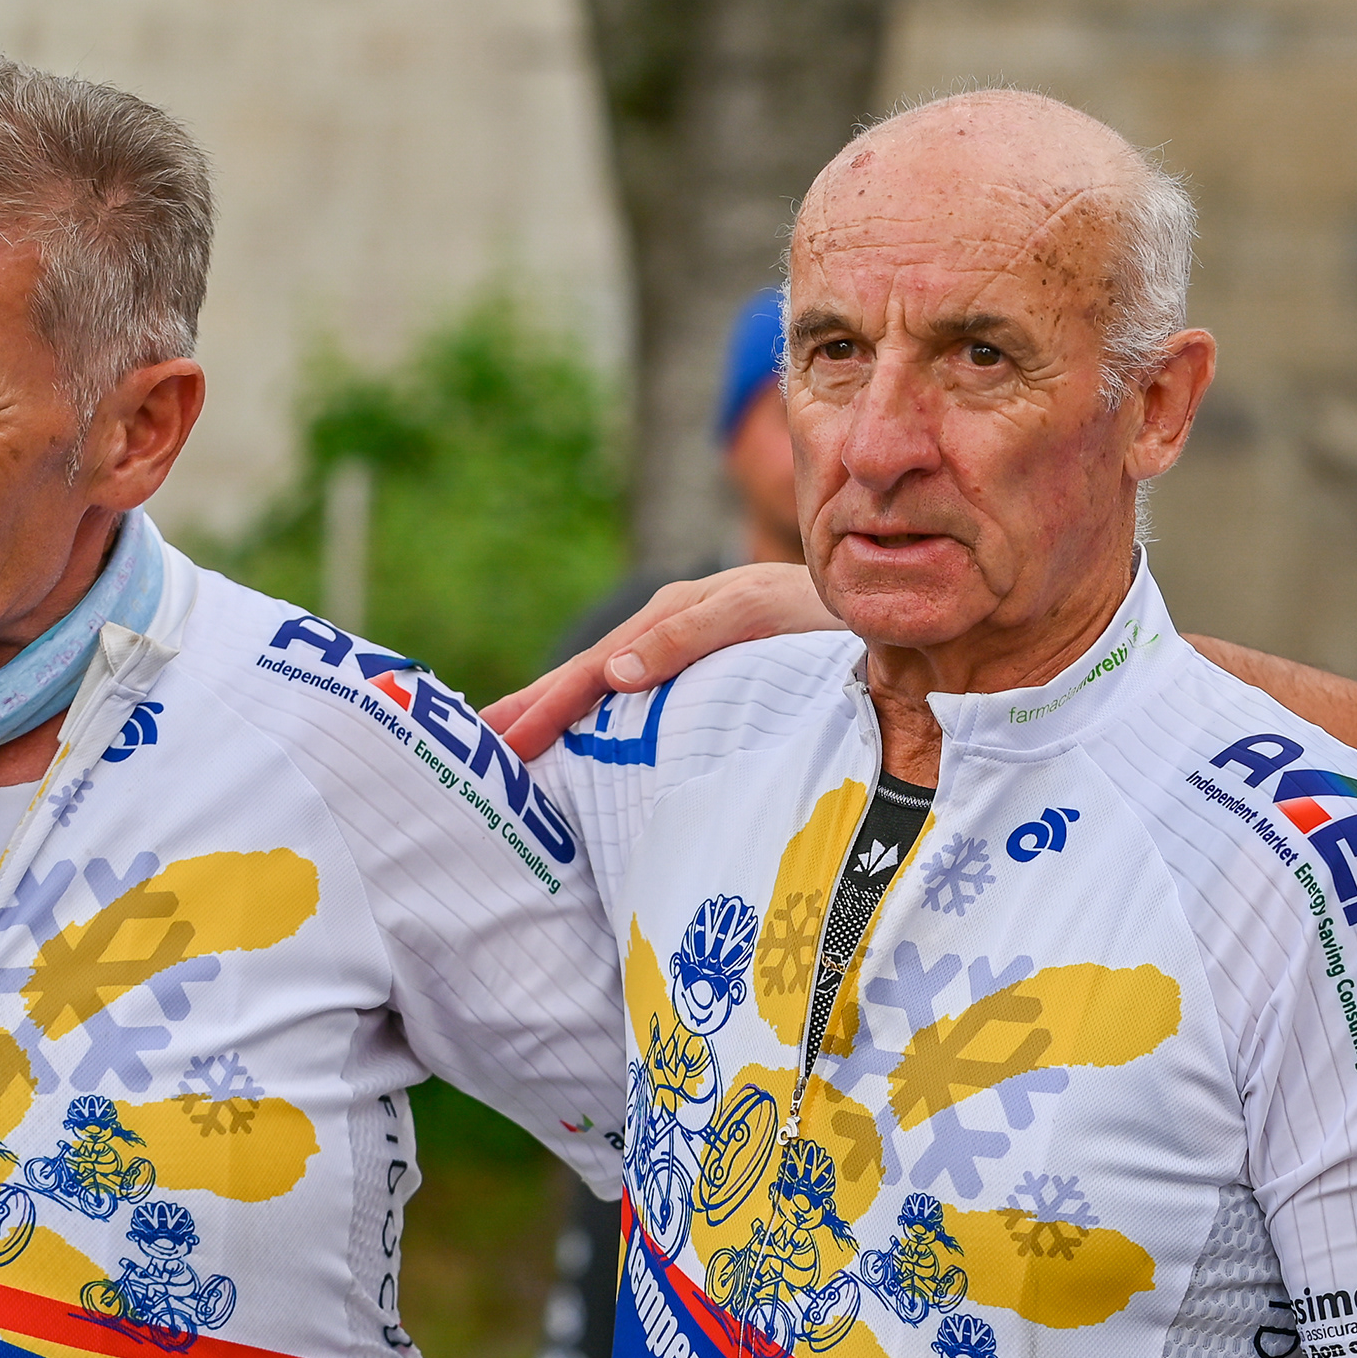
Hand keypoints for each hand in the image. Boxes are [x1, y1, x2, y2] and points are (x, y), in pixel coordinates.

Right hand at [488, 562, 838, 756]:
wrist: (872, 608)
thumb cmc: (816, 608)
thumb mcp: (752, 611)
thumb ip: (688, 637)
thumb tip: (612, 673)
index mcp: (670, 618)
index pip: (591, 670)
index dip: (545, 704)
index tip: (502, 740)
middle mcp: (668, 634)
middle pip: (587, 677)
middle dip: (534, 710)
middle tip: (483, 749)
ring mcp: (684, 654)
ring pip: (607, 690)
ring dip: (559, 717)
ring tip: (514, 748)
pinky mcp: (706, 677)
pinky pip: (639, 701)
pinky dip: (602, 720)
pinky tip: (587, 747)